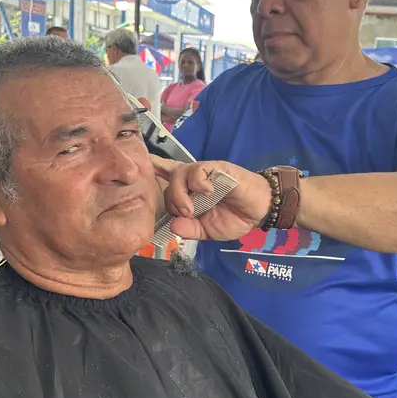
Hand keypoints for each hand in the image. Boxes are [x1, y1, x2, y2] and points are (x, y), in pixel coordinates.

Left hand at [151, 155, 272, 240]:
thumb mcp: (207, 230)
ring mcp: (204, 173)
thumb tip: (174, 226)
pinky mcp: (216, 168)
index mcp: (189, 192)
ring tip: (192, 208)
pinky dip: (198, 182)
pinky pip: (198, 170)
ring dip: (181, 194)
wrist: (259, 210)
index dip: (152, 170)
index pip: (165, 178)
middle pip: (168, 181)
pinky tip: (207, 191)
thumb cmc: (233, 217)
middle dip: (172, 200)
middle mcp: (193, 180)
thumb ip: (190, 229)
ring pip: (179, 174)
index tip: (137, 167)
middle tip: (186, 213)